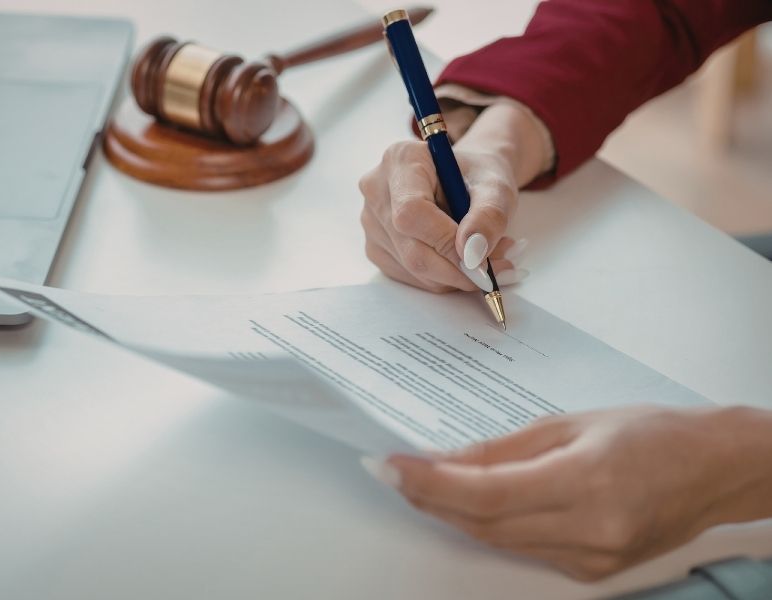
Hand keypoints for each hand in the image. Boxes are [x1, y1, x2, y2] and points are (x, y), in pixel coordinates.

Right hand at [358, 102, 548, 293]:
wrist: (464, 179)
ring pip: (413, 268)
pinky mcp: (376, 247)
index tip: (480, 258)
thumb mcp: (496, 186)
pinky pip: (410, 276)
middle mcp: (376, 190)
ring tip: (485, 257)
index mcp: (400, 160)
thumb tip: (472, 254)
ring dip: (455, 275)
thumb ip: (490, 216)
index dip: (446, 242)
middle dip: (458, 268)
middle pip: (411, 248)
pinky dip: (443, 278)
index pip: (412, 212)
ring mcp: (372, 222)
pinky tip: (460, 260)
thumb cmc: (477, 177)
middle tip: (497, 268)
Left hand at [364, 405, 771, 580]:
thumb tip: (444, 459)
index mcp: (586, 482)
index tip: (388, 464)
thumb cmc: (651, 432)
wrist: (714, 469)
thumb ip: (502, 449)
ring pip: (498, 541)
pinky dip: (489, 526)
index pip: (485, 493)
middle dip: (429, 497)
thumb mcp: (570, 423)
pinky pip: (523, 549)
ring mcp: (592, 559)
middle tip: (392, 471)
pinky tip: (468, 503)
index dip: (429, 482)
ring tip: (418, 482)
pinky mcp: (593, 571)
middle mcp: (589, 530)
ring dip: (453, 513)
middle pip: (484, 523)